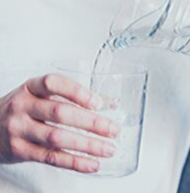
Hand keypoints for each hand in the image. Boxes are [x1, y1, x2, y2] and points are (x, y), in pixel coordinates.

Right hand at [0, 74, 120, 172]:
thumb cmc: (24, 109)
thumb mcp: (43, 96)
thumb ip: (76, 97)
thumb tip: (112, 103)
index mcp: (32, 88)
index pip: (53, 83)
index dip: (77, 92)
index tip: (98, 103)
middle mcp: (23, 106)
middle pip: (60, 113)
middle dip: (91, 122)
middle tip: (113, 129)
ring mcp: (19, 129)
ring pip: (57, 138)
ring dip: (87, 145)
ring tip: (109, 149)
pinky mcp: (20, 151)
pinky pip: (51, 157)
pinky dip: (75, 162)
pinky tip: (92, 163)